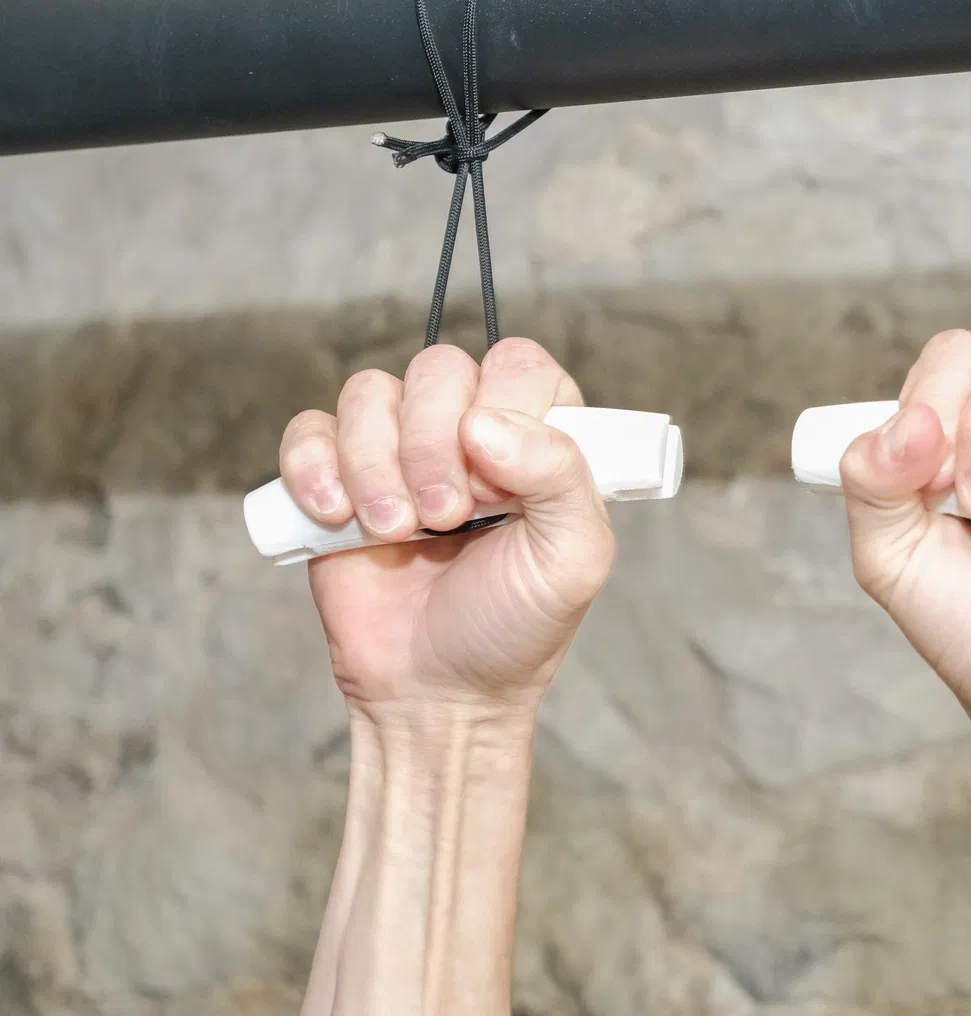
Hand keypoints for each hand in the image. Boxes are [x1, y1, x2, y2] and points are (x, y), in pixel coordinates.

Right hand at [277, 338, 615, 715]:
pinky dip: (314, 467)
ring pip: (369, 393)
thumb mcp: (573, 556)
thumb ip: (560, 473)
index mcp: (536, 434)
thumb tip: (484, 422)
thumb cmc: (515, 624)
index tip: (503, 488)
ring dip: (376, 465)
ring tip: (396, 534)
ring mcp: (396, 449)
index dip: (505, 413)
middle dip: (434, 445)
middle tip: (447, 517)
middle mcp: (467, 428)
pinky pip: (309, 429)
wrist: (437, 694)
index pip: (519, 363)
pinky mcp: (335, 479)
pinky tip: (337, 518)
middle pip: (438, 369)